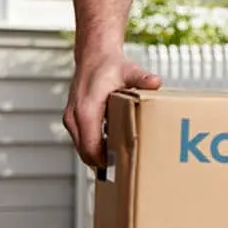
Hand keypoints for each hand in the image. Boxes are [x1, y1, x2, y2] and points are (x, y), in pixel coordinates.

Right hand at [63, 50, 161, 169]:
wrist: (94, 55)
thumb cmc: (111, 65)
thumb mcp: (130, 71)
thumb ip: (142, 78)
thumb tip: (155, 82)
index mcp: (86, 110)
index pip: (90, 146)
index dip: (103, 161)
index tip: (120, 170)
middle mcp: (74, 116)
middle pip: (85, 151)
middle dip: (102, 163)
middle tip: (125, 172)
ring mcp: (71, 118)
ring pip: (82, 147)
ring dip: (98, 155)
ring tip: (120, 163)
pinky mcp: (74, 118)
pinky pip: (83, 139)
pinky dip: (95, 146)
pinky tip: (114, 146)